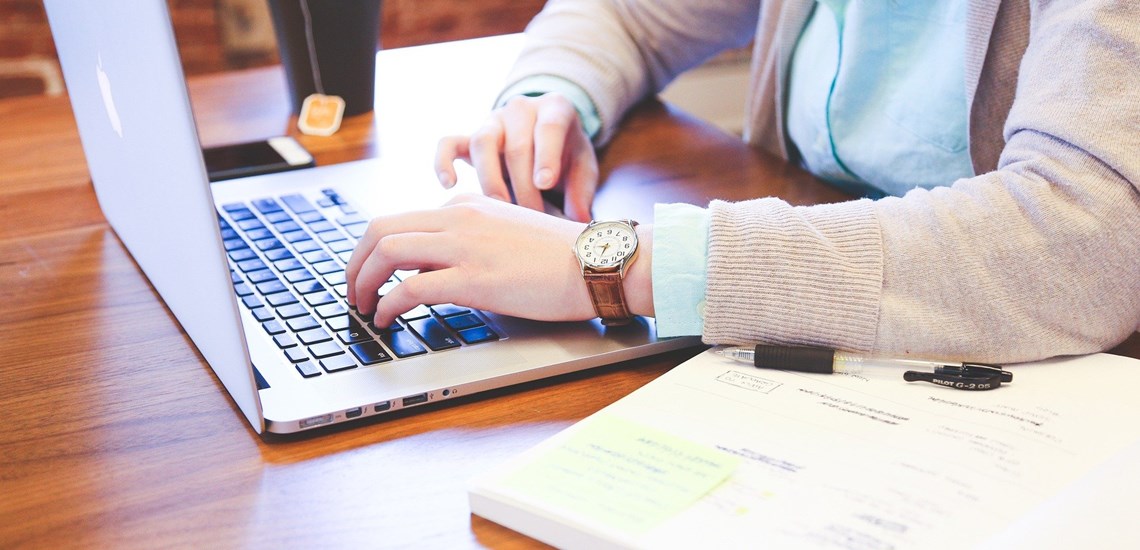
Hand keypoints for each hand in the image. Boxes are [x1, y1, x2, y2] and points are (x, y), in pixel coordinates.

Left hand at [346, 194, 597, 327]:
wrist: (597, 262)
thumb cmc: (561, 257)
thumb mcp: (506, 234)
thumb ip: (469, 243)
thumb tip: (432, 270)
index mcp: (466, 206)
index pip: (402, 220)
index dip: (375, 251)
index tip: (370, 274)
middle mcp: (458, 217)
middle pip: (380, 228)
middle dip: (355, 262)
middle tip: (352, 290)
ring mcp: (464, 246)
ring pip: (387, 251)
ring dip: (362, 281)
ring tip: (362, 307)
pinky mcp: (473, 278)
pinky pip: (410, 288)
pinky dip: (387, 305)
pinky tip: (386, 320)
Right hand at [435, 93, 598, 221]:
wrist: (546, 136)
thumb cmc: (567, 155)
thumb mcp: (583, 167)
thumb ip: (582, 191)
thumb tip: (578, 220)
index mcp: (555, 109)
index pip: (549, 127)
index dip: (546, 155)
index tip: (544, 183)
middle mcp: (521, 109)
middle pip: (516, 145)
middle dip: (523, 185)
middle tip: (532, 216)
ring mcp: (492, 122)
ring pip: (482, 142)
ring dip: (490, 180)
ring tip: (500, 209)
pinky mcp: (469, 137)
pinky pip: (448, 143)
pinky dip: (444, 162)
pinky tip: (449, 185)